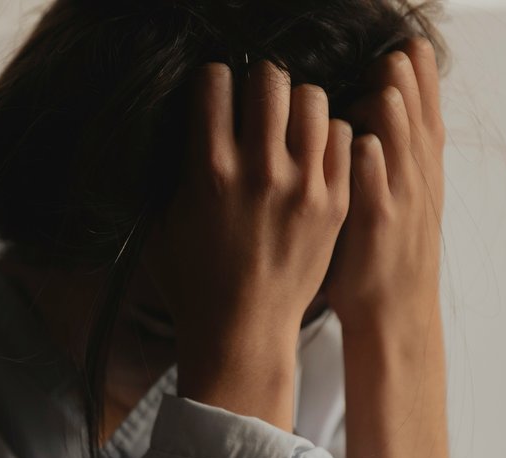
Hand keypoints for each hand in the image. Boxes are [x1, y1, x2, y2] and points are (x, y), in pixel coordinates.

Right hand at [141, 60, 351, 429]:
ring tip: (288, 124)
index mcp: (209, 171)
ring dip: (295, 103)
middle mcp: (260, 172)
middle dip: (257, 81)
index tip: (215, 96)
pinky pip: (342, 136)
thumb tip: (176, 122)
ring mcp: (304, 188)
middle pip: (268, 78)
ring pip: (312, 99)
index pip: (215, 81)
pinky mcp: (335, 203)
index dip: (213, 82)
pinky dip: (327, 135)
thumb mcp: (162, 220)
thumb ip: (171, 168)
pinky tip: (312, 152)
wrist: (242, 332)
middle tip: (255, 102)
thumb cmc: (194, 280)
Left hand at [326, 37, 445, 327]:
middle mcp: (415, 181)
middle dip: (408, 84)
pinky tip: (364, 144)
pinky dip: (371, 166)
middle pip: (416, 121)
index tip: (412, 43)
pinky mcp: (377, 228)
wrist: (396, 313)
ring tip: (385, 82)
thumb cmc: (388, 253)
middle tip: (398, 50)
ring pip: (398, 149)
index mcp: (421, 171)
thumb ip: (393, 154)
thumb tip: (377, 108)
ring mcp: (399, 204)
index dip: (421, 78)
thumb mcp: (402, 197)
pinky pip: (375, 191)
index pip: (425, 113)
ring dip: (393, 115)